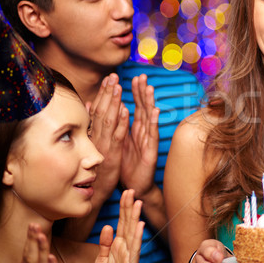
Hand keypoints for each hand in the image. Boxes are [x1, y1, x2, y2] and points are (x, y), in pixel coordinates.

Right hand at [89, 74, 128, 204]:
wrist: (96, 192)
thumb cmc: (95, 169)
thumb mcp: (91, 145)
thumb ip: (91, 125)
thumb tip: (90, 106)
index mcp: (94, 135)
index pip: (99, 110)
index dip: (104, 94)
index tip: (109, 79)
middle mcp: (98, 138)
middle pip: (103, 111)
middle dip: (108, 93)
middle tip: (113, 76)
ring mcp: (105, 146)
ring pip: (110, 120)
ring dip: (115, 103)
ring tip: (118, 87)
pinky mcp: (114, 155)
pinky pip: (118, 136)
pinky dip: (122, 123)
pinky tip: (127, 111)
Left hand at [92, 190, 143, 262]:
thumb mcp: (101, 259)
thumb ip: (104, 243)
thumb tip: (107, 225)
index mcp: (118, 245)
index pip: (121, 222)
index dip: (123, 207)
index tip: (124, 192)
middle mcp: (126, 248)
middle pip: (128, 224)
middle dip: (129, 207)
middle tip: (131, 190)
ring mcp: (130, 257)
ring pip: (132, 234)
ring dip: (135, 218)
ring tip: (137, 203)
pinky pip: (134, 250)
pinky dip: (137, 237)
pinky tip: (139, 225)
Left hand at [120, 75, 159, 198]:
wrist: (136, 186)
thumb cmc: (127, 166)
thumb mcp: (119, 144)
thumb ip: (117, 127)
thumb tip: (108, 111)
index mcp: (134, 130)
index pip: (133, 107)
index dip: (133, 93)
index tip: (130, 77)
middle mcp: (143, 133)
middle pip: (142, 109)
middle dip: (141, 92)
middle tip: (141, 76)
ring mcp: (148, 141)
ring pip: (148, 118)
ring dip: (149, 103)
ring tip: (149, 88)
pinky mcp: (151, 151)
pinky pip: (152, 135)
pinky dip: (153, 123)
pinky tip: (155, 111)